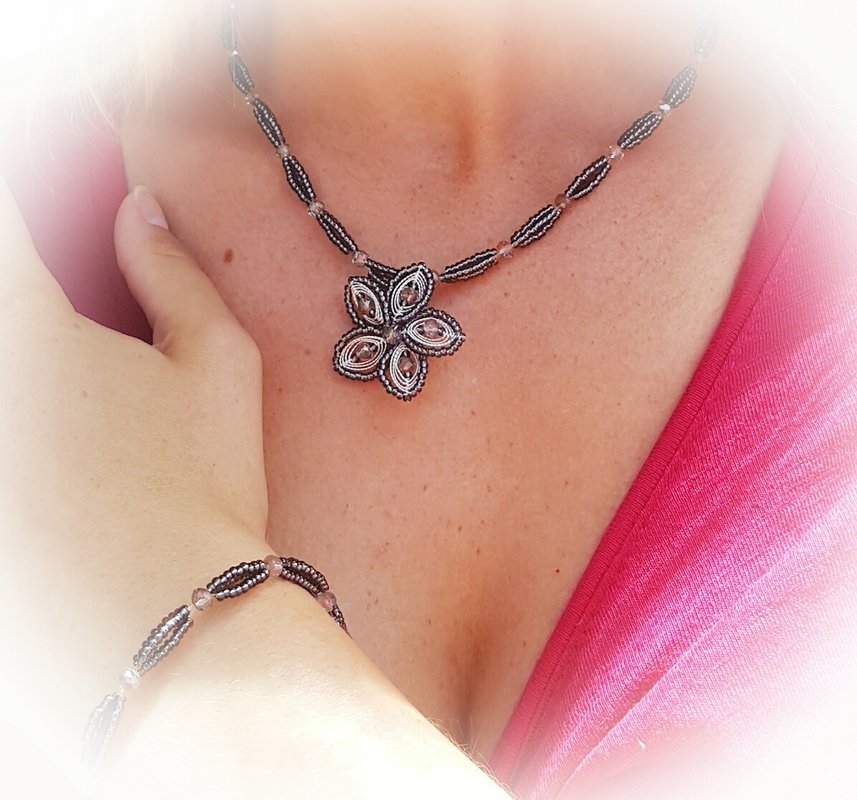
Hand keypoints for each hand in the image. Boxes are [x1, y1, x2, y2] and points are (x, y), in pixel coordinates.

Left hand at [0, 178, 267, 756]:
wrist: (170, 614)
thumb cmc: (203, 485)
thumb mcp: (219, 361)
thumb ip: (172, 270)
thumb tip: (139, 210)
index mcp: (21, 328)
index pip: (4, 228)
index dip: (23, 206)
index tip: (39, 220)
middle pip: (4, 312)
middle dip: (33, 314)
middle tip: (74, 354)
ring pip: (9, 387)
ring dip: (36, 381)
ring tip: (80, 416)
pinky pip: (8, 438)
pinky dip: (30, 436)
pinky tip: (55, 464)